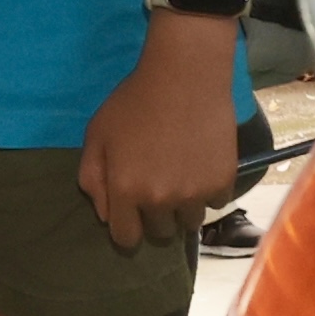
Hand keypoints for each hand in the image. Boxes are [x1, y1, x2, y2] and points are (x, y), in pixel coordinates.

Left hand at [78, 22, 229, 249]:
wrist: (185, 75)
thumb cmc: (135, 101)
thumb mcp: (97, 135)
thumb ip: (92, 178)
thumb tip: (105, 215)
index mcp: (125, 190)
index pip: (126, 239)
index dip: (127, 229)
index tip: (132, 214)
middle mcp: (160, 200)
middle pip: (160, 233)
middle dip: (156, 215)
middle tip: (158, 185)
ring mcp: (194, 193)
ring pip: (189, 222)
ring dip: (184, 206)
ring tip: (182, 176)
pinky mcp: (222, 182)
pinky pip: (215, 203)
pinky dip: (209, 190)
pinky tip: (202, 164)